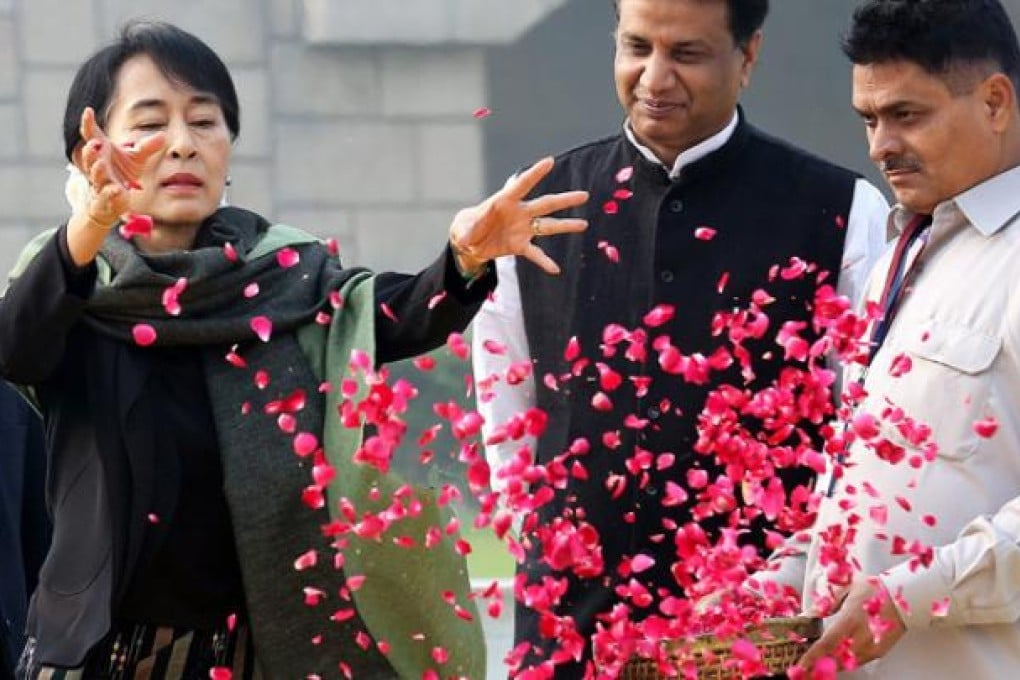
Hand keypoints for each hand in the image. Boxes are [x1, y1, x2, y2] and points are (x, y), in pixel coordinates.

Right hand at [74, 106, 164, 227]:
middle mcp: (97, 165)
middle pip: (88, 156)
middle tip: (96, 143)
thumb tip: (163, 135)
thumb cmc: (121, 174)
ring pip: (94, 175)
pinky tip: (117, 190)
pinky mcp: (106, 197)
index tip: (88, 110)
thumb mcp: (136, 159)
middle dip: (90, 150)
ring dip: (97, 169)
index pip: (90, 134)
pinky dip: (111, 193)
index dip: (88, 123)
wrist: (114, 200)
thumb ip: (147, 147)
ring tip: (102, 164)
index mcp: (101, 152)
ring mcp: (100, 182)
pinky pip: (106, 195)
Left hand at [448, 156, 587, 274]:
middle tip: (584, 195)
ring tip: (583, 224)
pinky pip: (535, 254)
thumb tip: (474, 228)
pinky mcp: (520, 246)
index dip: (535, 173)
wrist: (469, 243)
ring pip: (548, 226)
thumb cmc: (467, 227)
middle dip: (564, 200)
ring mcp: (522, 229)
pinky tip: (555, 269)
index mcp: (504, 201)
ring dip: (565, 225)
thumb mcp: (464, 226)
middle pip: (545, 204)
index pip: (522, 184)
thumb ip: (472, 226)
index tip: (549, 161)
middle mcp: (519, 213)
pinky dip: (544, 261)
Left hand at [796, 576, 905, 671]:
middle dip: (817, 665)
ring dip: (829, 664)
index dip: (813, 656)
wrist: (904, 597)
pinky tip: (833, 660)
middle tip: (803, 668)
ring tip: (814, 665)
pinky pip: (856, 662)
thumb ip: (825, 603)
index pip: (827, 643)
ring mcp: (872, 647)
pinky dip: (843, 662)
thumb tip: (807, 615)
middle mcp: (861, 637)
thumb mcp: (845, 588)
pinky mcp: (878, 652)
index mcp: (850, 619)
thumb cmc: (872, 590)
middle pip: (835, 658)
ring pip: (845, 663)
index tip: (800, 665)